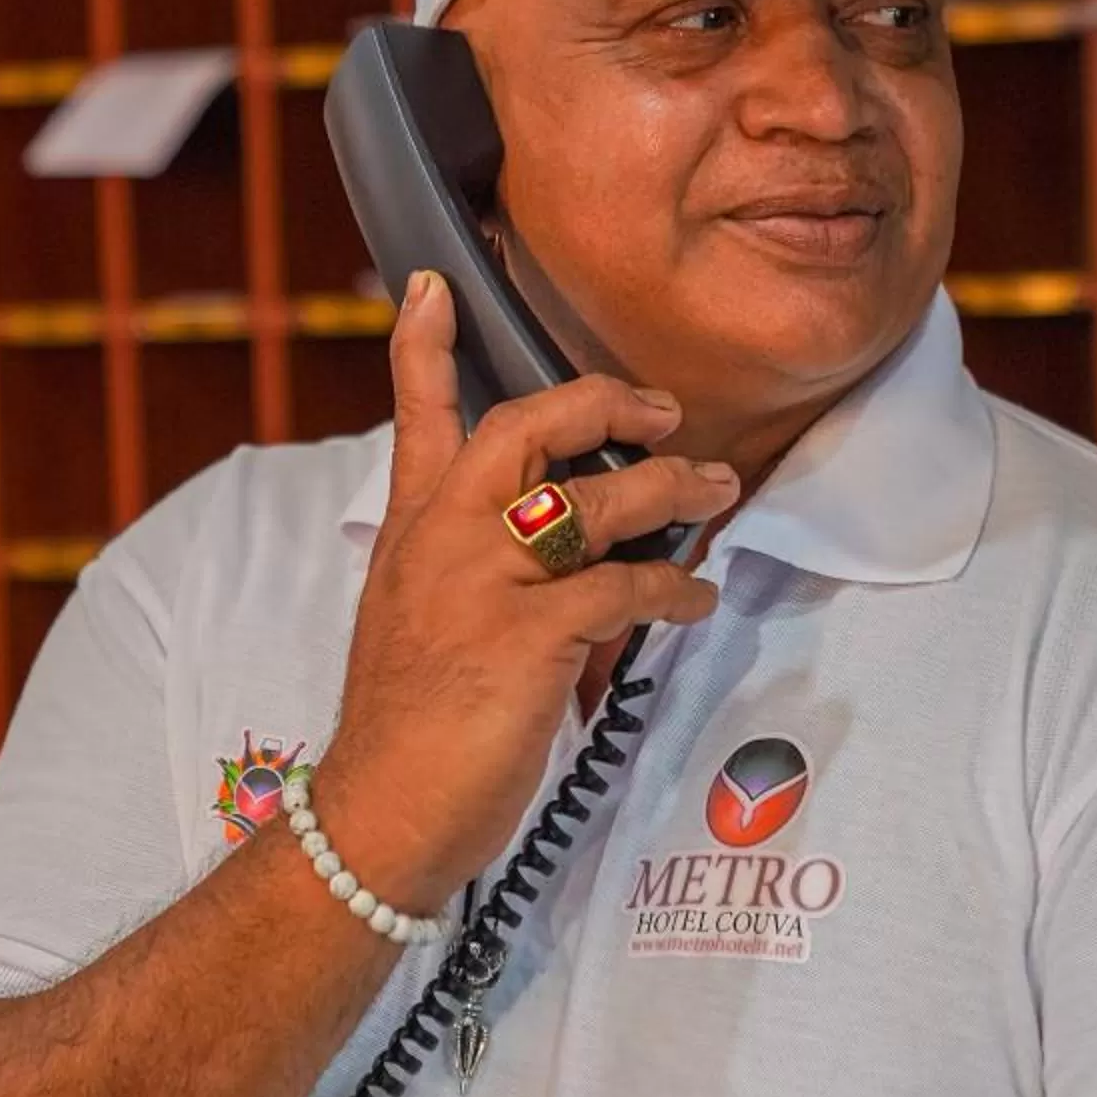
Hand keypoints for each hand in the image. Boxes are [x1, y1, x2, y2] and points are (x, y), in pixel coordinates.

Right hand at [314, 271, 733, 917]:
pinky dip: (674, 588)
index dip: (424, 343)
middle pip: (527, 426)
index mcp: (412, 529)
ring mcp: (485, 582)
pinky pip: (624, 587)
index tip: (435, 284)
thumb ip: (464, 566)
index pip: (416, 415)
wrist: (380, 812)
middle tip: (663, 408)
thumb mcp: (413, 619)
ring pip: (595, 499)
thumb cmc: (406, 726)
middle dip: (604, 401)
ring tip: (717, 489)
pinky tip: (696, 599)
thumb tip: (546, 548)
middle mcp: (444, 539)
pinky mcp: (529, 636)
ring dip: (672, 488)